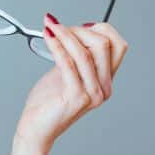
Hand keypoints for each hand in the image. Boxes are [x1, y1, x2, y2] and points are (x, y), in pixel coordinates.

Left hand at [13, 14, 128, 154]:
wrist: (36, 129)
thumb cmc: (48, 103)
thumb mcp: (67, 72)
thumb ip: (77, 55)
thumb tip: (77, 29)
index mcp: (105, 81)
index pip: (118, 45)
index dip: (100, 29)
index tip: (77, 26)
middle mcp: (103, 88)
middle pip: (104, 44)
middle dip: (80, 30)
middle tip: (59, 27)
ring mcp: (92, 94)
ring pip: (85, 52)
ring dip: (66, 35)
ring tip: (51, 27)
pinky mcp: (76, 97)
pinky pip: (68, 63)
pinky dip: (57, 46)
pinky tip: (48, 38)